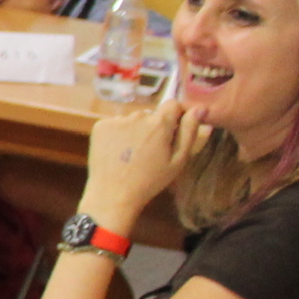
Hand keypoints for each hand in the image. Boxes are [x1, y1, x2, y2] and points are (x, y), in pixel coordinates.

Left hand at [83, 97, 206, 226]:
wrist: (113, 194)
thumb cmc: (150, 181)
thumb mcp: (178, 160)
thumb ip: (189, 132)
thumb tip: (199, 108)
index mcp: (159, 123)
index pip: (173, 104)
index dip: (176, 114)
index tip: (175, 128)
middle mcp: (137, 116)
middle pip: (151, 114)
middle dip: (154, 127)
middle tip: (151, 150)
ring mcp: (116, 120)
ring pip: (132, 120)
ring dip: (136, 130)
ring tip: (133, 153)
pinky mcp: (100, 126)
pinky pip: (115, 124)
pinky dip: (118, 134)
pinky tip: (118, 151)